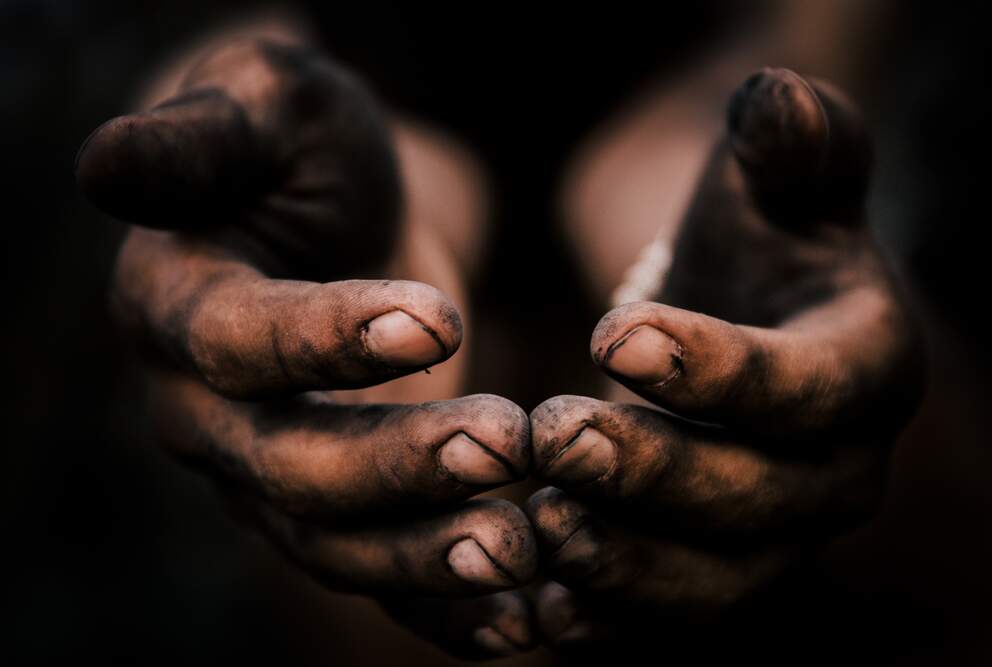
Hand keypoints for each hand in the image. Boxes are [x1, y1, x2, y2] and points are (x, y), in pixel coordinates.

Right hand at [77, 38, 536, 658]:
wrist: (333, 207)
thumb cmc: (301, 145)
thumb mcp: (263, 107)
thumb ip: (195, 139)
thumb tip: (103, 163)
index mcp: (176, 306)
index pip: (238, 339)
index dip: (327, 339)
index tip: (441, 319)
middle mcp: (208, 410)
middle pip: (288, 465)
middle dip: (399, 465)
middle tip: (509, 444)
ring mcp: (268, 470)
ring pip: (333, 540)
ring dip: (425, 556)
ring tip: (522, 552)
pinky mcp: (338, 502)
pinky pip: (379, 572)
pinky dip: (440, 608)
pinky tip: (519, 620)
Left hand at [526, 68, 924, 647]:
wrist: (720, 321)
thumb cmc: (747, 238)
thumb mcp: (774, 178)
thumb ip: (790, 141)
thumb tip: (781, 96)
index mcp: (866, 370)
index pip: (810, 386)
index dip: (720, 369)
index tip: (614, 334)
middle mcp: (835, 472)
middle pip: (759, 503)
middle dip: (653, 477)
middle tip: (553, 436)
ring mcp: (774, 538)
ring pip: (712, 586)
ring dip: (622, 567)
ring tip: (536, 526)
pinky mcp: (709, 573)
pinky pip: (662, 622)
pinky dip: (602, 624)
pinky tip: (531, 610)